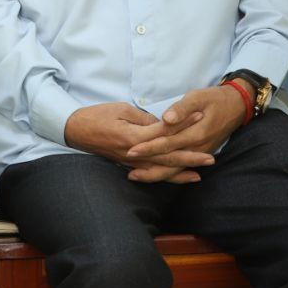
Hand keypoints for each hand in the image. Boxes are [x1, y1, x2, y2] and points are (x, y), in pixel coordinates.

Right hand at [64, 102, 212, 183]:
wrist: (76, 130)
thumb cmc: (97, 115)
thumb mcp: (122, 109)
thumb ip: (144, 119)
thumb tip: (163, 125)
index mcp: (134, 136)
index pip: (164, 130)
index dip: (183, 123)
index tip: (201, 116)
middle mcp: (135, 153)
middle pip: (168, 156)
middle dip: (190, 156)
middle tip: (211, 157)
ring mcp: (132, 162)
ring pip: (162, 168)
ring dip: (183, 170)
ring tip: (202, 170)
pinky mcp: (129, 164)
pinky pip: (153, 173)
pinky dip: (168, 176)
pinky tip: (182, 178)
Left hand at [125, 85, 244, 163]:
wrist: (237, 105)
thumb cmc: (214, 99)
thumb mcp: (198, 97)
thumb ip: (182, 109)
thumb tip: (167, 119)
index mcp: (195, 133)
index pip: (167, 143)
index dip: (148, 147)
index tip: (131, 150)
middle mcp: (198, 147)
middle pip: (170, 162)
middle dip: (148, 166)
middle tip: (128, 171)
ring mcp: (200, 152)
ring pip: (175, 169)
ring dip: (155, 174)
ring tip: (135, 176)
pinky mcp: (200, 153)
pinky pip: (181, 166)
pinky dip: (168, 173)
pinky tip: (153, 174)